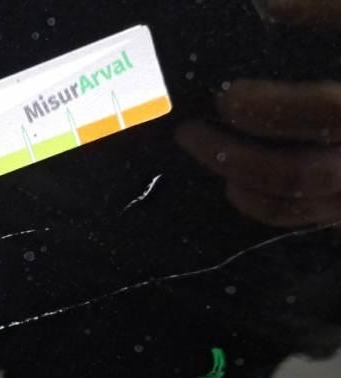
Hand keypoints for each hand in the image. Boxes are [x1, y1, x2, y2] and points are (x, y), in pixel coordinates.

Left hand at [175, 0, 340, 226]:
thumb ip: (329, 10)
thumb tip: (271, 7)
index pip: (323, 112)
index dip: (268, 108)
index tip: (225, 96)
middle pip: (297, 172)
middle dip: (233, 156)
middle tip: (189, 133)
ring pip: (299, 202)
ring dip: (244, 184)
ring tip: (209, 158)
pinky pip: (309, 217)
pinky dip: (267, 207)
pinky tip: (238, 186)